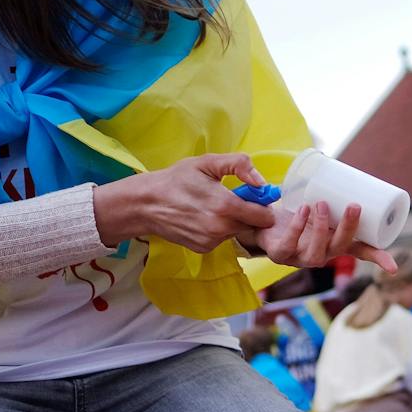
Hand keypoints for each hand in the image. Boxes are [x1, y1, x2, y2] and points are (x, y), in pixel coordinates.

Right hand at [93, 153, 276, 251]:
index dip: (263, 205)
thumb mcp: (207, 162)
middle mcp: (220, 228)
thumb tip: (262, 181)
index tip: (253, 195)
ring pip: (237, 232)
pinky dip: (219, 229)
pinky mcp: (203, 248)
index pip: (264, 216)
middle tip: (231, 198)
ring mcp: (211, 241)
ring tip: (214, 206)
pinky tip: (204, 217)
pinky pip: (223, 239)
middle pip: (252, 225)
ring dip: (233, 221)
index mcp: (225, 206)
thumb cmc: (177, 179)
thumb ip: (239, 165)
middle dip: (249, 213)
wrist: (147, 204)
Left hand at [252, 200, 398, 272]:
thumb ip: (334, 196)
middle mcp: (321, 254)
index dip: (378, 259)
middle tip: (354, 205)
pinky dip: (297, 226)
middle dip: (348, 228)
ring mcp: (300, 257)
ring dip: (321, 227)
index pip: (362, 253)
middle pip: (340, 248)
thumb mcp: (320, 206)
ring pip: (316, 251)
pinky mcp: (279, 254)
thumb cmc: (297, 214)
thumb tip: (348, 171)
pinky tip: (303, 210)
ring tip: (322, 204)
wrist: (261, 222)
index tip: (393, 267)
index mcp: (335, 244)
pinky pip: (289, 243)